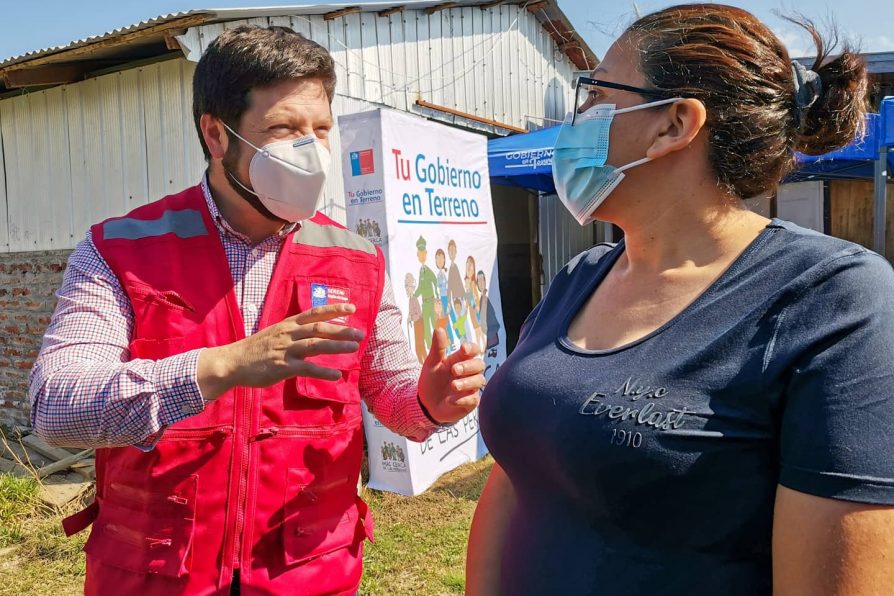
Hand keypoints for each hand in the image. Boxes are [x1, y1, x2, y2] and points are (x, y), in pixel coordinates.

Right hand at [198, 304, 363, 399]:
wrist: (233, 362)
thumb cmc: (256, 350)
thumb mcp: (275, 334)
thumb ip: (295, 333)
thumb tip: (315, 335)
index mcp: (288, 325)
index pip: (314, 313)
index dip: (333, 310)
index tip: (351, 308)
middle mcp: (288, 334)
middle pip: (319, 328)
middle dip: (341, 330)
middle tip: (360, 334)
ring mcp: (285, 350)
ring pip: (315, 345)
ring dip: (336, 346)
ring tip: (353, 349)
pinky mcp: (282, 367)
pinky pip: (306, 368)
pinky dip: (323, 371)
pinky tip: (336, 375)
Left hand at [417, 328, 485, 423]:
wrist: (425, 404)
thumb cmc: (431, 381)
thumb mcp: (432, 363)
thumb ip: (438, 348)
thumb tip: (439, 329)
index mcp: (461, 360)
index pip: (474, 350)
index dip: (472, 348)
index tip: (463, 349)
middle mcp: (469, 373)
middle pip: (479, 364)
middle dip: (468, 366)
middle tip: (454, 370)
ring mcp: (471, 387)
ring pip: (479, 381)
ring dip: (466, 383)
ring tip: (453, 385)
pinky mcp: (470, 402)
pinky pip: (473, 399)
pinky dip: (463, 399)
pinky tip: (451, 400)